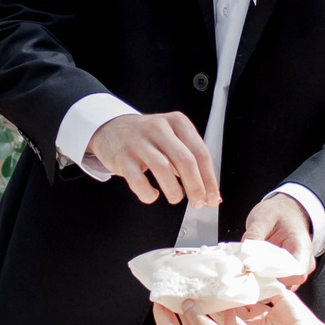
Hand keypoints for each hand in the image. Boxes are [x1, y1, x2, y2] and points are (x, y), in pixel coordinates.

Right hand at [87, 112, 219, 208]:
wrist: (111, 129)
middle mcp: (158, 128)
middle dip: (196, 187)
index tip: (213, 197)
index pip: (200, 152)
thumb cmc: (148, 138)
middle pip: (184, 160)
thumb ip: (190, 161)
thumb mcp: (172, 138)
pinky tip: (152, 194)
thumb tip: (209, 192)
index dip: (209, 179)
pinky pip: (138, 180)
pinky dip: (148, 193)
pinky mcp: (122, 157)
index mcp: (177, 122)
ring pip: (162, 168)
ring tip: (176, 197)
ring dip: (174, 190)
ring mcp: (138, 142)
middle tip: (198, 202)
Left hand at [243, 192, 317, 280]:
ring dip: (262, 282)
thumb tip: (244, 257)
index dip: (276, 277)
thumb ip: (253, 237)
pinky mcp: (286, 273)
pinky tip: (250, 273)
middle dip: (265, 281)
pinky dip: (262, 280)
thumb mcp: (262, 219)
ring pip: (281, 286)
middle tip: (244, 274)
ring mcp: (296, 269)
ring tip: (246, 272)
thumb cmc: (278, 213)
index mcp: (302, 247)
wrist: (286, 210)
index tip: (256, 272)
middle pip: (288, 283)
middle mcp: (304, 262)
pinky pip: (276, 282)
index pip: (296, 273)